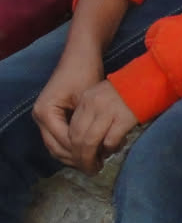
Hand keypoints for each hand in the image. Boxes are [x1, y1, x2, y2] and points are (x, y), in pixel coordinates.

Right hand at [33, 46, 106, 166]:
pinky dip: (72, 146)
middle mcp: (40, 117)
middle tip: (97, 167)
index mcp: (46, 112)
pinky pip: (59, 137)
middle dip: (77, 159)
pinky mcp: (51, 116)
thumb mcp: (88, 99)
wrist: (80, 55)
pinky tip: (90, 150)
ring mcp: (43, 117)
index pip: (65, 141)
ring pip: (56, 146)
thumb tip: (98, 148)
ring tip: (95, 162)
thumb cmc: (86, 73)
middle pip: (57, 148)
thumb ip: (88, 124)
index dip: (83, 153)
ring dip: (74, 155)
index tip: (100, 162)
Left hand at [65, 81, 139, 174]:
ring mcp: (108, 111)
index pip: (71, 129)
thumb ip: (94, 113)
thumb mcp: (104, 95)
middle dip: (79, 158)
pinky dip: (110, 149)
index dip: (73, 148)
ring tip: (95, 168)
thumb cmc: (132, 87)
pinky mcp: (124, 118)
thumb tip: (88, 141)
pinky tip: (114, 150)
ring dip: (90, 160)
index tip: (79, 157)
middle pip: (77, 139)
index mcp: (86, 99)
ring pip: (89, 143)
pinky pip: (109, 141)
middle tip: (86, 169)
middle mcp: (93, 105)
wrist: (155, 75)